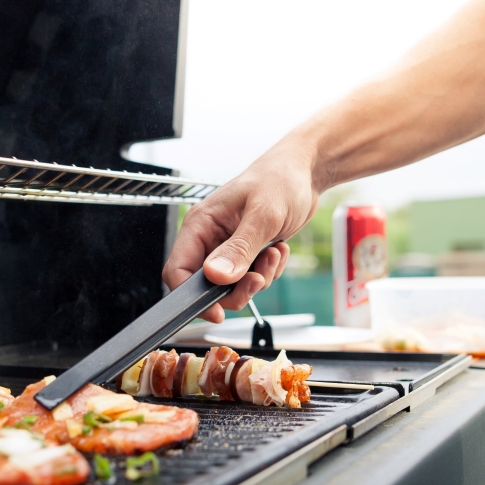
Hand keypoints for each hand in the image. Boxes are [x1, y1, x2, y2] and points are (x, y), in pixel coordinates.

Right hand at [163, 141, 320, 322]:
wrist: (305, 173)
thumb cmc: (281, 179)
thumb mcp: (263, 215)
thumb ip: (239, 249)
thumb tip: (216, 276)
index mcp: (200, 224)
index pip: (178, 270)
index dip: (192, 297)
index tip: (216, 311)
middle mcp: (209, 238)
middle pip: (206, 286)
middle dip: (236, 288)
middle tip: (259, 278)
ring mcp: (227, 247)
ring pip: (231, 286)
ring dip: (257, 278)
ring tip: (273, 253)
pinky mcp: (245, 253)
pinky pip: (250, 279)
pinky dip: (267, 272)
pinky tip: (277, 250)